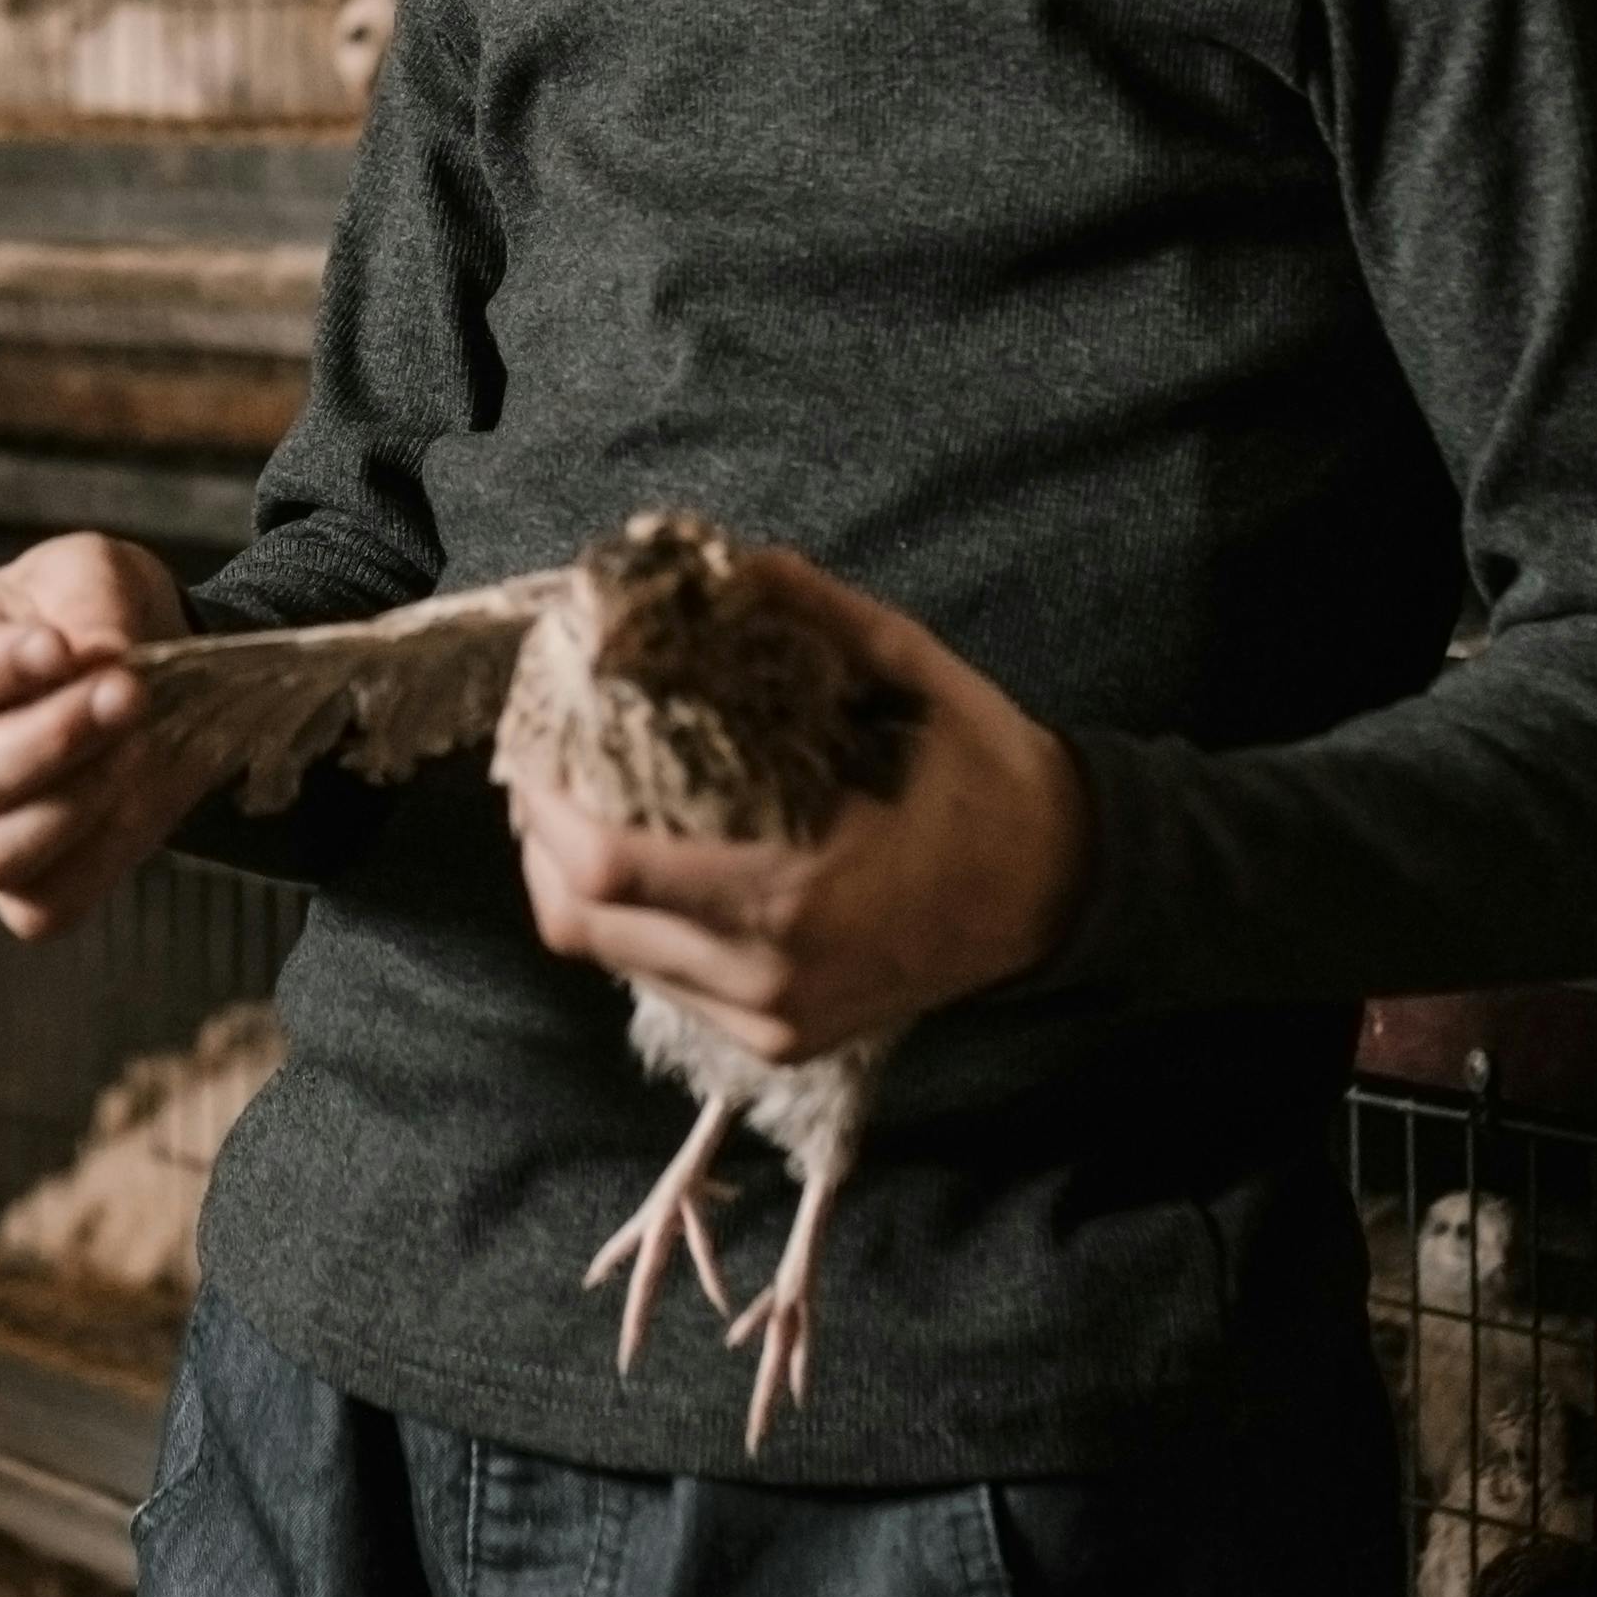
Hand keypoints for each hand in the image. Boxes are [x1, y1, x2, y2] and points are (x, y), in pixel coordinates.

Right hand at [0, 531, 211, 940]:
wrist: (142, 676)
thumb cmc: (81, 612)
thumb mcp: (86, 569)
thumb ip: (86, 599)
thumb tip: (98, 657)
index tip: (57, 647)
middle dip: (45, 740)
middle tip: (125, 691)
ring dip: (75, 801)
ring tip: (137, 741)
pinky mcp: (15, 889)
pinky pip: (42, 905)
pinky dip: (101, 853)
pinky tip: (136, 792)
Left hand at [508, 552, 1092, 1064]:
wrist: (1064, 888)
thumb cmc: (983, 772)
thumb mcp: (910, 669)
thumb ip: (811, 611)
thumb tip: (718, 557)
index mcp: (797, 890)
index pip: (604, 867)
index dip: (542, 803)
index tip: (532, 739)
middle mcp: (771, 973)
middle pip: (581, 923)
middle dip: (539, 842)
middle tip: (540, 768)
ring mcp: (774, 1019)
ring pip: (611, 958)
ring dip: (574, 883)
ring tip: (576, 805)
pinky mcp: (782, 1038)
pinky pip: (662, 982)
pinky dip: (629, 922)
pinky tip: (642, 861)